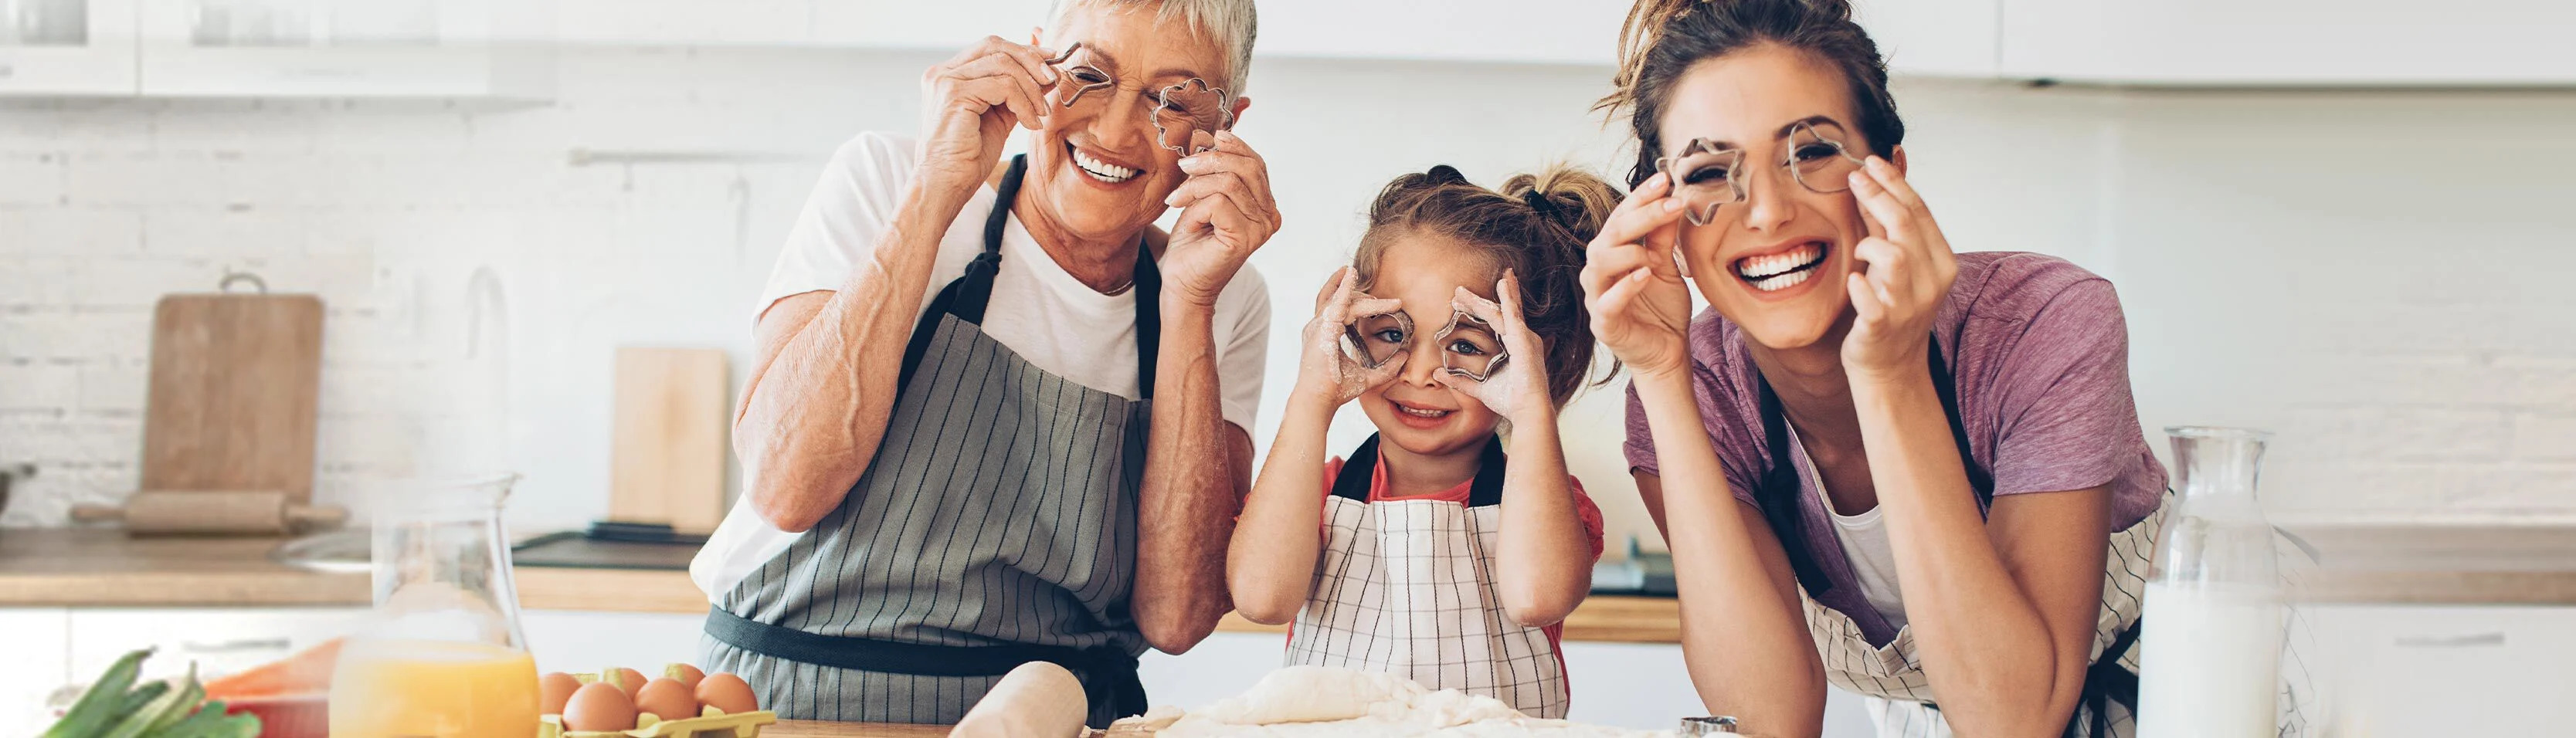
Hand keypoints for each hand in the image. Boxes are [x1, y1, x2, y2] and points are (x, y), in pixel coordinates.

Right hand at [915, 34, 1059, 195]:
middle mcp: (942, 72)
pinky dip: (1024, 104)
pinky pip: (1004, 86)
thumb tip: (1048, 72)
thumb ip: (1016, 92)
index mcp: (948, 74)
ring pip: (1004, 65)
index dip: (1024, 51)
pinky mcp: (954, 94)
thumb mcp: (998, 118)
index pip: (990, 47)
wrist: (943, 186)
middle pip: (996, 46)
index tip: (1050, 63)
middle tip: (1053, 80)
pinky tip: (1030, 123)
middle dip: (1031, 60)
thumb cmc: (966, 158)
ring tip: (1041, 112)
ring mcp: (945, 81)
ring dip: (1032, 88)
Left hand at [1160, 130, 1281, 308]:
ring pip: (1229, 182)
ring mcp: (1261, 228)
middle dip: (1210, 159)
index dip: (1232, 146)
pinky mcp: (1245, 238)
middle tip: (1183, 166)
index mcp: (1265, 204)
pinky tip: (1183, 213)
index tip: (1205, 139)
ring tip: (1177, 197)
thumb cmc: (1192, 241)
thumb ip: (1210, 167)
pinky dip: (1194, 202)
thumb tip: (1207, 133)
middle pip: (1247, 167)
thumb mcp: (1201, 194)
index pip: (1256, 163)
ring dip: (1195, 184)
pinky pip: (1218, 201)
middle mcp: (1269, 216)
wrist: (1182, 281)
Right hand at [1294, 268, 1406, 406]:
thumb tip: (1405, 356)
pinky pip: (1336, 303)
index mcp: (1325, 336)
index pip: (1339, 311)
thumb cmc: (1336, 390)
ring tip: (1356, 270)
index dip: (1354, 300)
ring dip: (1350, 286)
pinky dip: (1343, 288)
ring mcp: (1318, 327)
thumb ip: (1387, 368)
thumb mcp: (1368, 377)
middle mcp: (1318, 328)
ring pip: (1338, 299)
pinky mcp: (1323, 329)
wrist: (1319, 401)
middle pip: (1335, 300)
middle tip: (1379, 297)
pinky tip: (1351, 275)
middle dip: (1354, 292)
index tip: (1376, 300)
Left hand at [1435, 271, 1553, 423]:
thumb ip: (1460, 380)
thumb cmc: (1510, 401)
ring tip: (1465, 289)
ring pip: (1500, 311)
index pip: (1496, 322)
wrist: (1528, 411)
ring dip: (1482, 299)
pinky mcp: (1525, 341)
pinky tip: (1503, 283)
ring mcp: (1525, 338)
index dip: (1478, 310)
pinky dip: (1509, 298)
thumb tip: (1437, 374)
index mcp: (1516, 348)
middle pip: (1496, 313)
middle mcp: (1522, 339)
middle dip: (1476, 302)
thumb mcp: (1479, 387)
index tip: (1459, 303)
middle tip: (1457, 292)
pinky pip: (1514, 315)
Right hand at [1579, 172, 1695, 379]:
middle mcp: (1599, 272)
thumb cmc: (1662, 309)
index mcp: (1612, 254)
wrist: (1667, 353)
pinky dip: (1625, 286)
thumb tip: (1671, 197)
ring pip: (1599, 263)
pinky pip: (1607, 302)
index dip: (1640, 197)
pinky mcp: (1604, 324)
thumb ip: (1663, 237)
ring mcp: (1597, 298)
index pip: (1620, 217)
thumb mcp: (1667, 266)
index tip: (1665, 179)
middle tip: (1672, 203)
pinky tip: (1645, 274)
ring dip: (1630, 250)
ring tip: (1655, 254)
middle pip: (1609, 235)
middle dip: (1641, 215)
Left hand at [1840, 156, 1958, 381]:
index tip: (1871, 161)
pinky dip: (1859, 285)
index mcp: (1941, 262)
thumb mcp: (1896, 263)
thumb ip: (1885, 226)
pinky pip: (1871, 299)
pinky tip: (1852, 280)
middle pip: (1906, 225)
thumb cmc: (1891, 308)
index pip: (1920, 211)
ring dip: (1870, 243)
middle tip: (1854, 177)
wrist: (1890, 366)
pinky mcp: (1883, 326)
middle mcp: (1931, 282)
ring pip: (1893, 256)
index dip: (1894, 183)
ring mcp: (1909, 305)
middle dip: (1878, 195)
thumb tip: (1873, 182)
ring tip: (1859, 249)